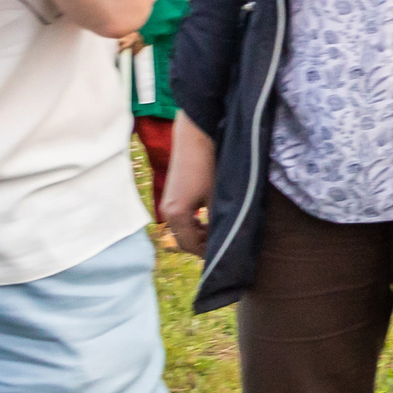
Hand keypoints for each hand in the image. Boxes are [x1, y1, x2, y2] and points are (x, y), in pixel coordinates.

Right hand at [159, 115, 216, 256]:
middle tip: (221, 243)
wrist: (194, 139)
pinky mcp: (170, 196)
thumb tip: (226, 239)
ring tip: (215, 230)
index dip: (207, 253)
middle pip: (183, 240)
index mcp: (177, 214)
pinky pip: (179, 219)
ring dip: (198, 235)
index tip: (223, 253)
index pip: (190, 245)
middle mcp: (167, 211)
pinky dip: (192, 224)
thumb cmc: (208, 167)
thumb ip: (218, 220)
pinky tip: (206, 219)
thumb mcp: (216, 197)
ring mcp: (166, 203)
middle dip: (202, 245)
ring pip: (181, 230)